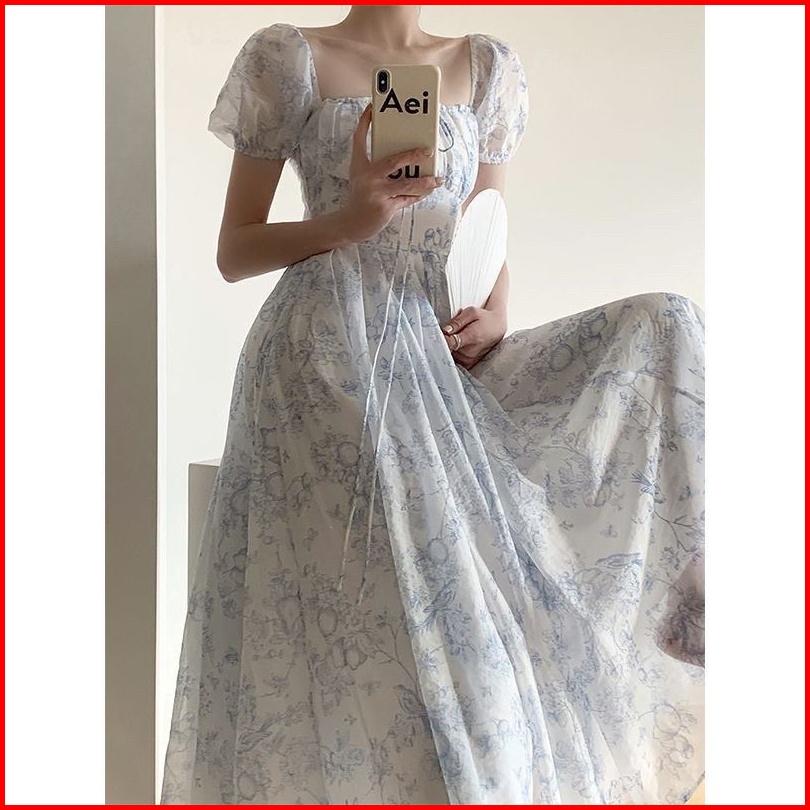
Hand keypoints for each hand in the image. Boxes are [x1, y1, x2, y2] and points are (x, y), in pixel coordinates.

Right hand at [337, 106, 443, 243]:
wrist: (350, 223)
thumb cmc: (360, 196)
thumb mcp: (361, 176)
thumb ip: (376, 165)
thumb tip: (402, 156)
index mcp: (359, 165)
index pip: (359, 138)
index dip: (365, 122)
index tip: (372, 108)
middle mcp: (367, 177)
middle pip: (394, 160)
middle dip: (414, 155)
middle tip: (429, 151)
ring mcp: (376, 192)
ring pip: (407, 183)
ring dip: (425, 182)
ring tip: (438, 179)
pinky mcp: (385, 207)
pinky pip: (407, 198)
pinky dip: (419, 195)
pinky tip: (428, 191)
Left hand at [442, 306, 506, 369]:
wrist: (497, 328)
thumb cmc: (484, 318)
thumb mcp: (471, 312)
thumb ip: (457, 321)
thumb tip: (445, 331)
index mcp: (471, 337)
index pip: (449, 343)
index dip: (440, 339)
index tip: (437, 334)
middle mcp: (469, 352)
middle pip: (447, 350)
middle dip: (443, 342)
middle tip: (446, 333)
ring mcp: (469, 360)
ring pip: (449, 355)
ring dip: (448, 348)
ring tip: (454, 338)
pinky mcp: (468, 364)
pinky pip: (454, 360)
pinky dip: (452, 354)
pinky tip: (456, 346)